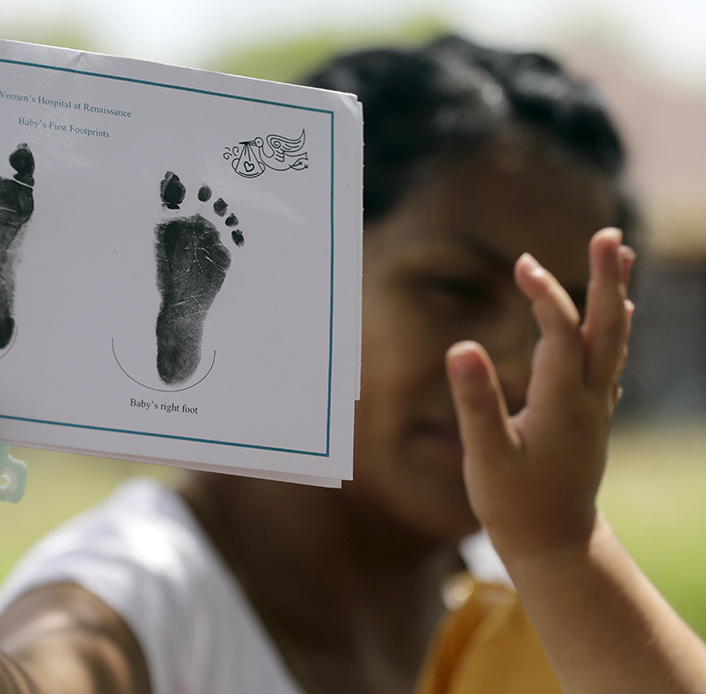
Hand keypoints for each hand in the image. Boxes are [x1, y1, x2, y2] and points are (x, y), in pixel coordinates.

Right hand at [446, 228, 634, 560]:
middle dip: (607, 279)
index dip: (546, 295)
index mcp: (562, 404)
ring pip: (613, 340)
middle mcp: (588, 399)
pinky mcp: (592, 415)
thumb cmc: (515, 503)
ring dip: (615, 295)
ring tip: (618, 254)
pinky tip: (619, 311)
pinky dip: (614, 326)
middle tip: (609, 235)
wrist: (556, 545)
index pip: (561, 334)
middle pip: (606, 327)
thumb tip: (462, 347)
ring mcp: (596, 406)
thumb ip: (476, 401)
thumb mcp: (486, 456)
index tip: (524, 264)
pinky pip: (610, 358)